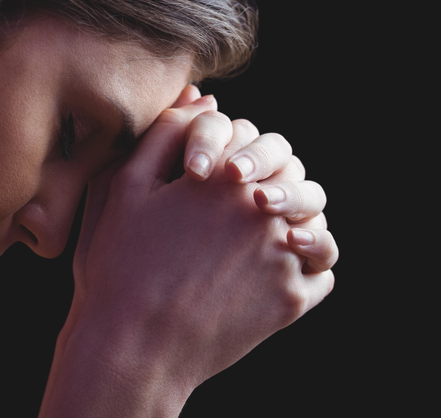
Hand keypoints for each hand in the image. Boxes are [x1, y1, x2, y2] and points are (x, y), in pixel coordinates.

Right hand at [40, 88, 335, 416]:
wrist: (133, 344)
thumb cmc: (120, 265)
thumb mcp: (125, 188)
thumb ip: (164, 134)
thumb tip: (202, 98)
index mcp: (222, 178)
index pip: (251, 138)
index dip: (232, 150)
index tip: (209, 176)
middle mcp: (263, 211)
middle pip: (289, 172)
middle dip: (267, 178)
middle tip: (240, 200)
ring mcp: (283, 256)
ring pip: (313, 215)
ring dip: (296, 214)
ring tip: (263, 229)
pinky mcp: (292, 299)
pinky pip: (322, 267)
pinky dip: (308, 259)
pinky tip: (278, 262)